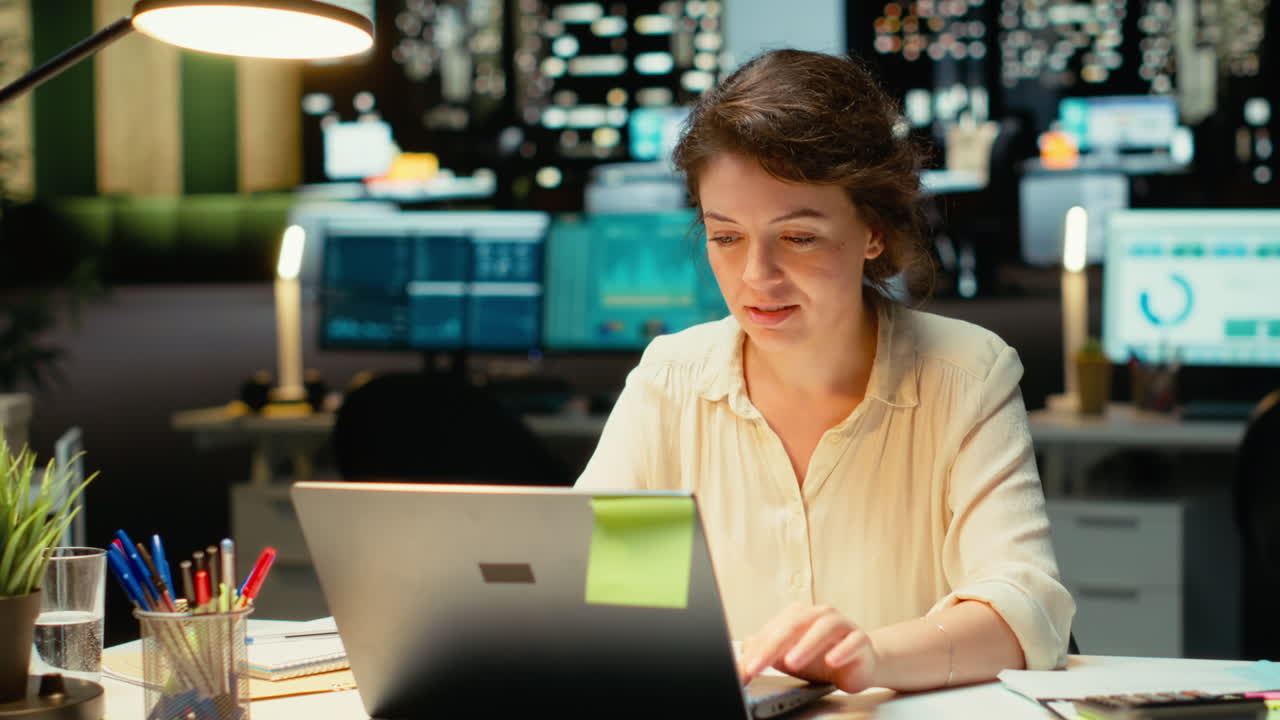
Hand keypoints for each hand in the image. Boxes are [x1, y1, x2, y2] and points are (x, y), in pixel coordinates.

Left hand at [738, 603, 879, 693]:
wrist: (859, 665)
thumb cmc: (821, 658)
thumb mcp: (788, 658)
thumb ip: (765, 655)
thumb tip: (742, 657)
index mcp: (798, 615)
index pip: (773, 629)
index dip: (757, 650)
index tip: (745, 670)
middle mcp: (819, 614)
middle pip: (793, 624)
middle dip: (772, 646)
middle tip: (757, 666)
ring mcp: (841, 624)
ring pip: (823, 628)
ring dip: (806, 645)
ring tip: (791, 662)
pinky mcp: (860, 639)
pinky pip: (853, 641)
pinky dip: (842, 650)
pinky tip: (831, 661)